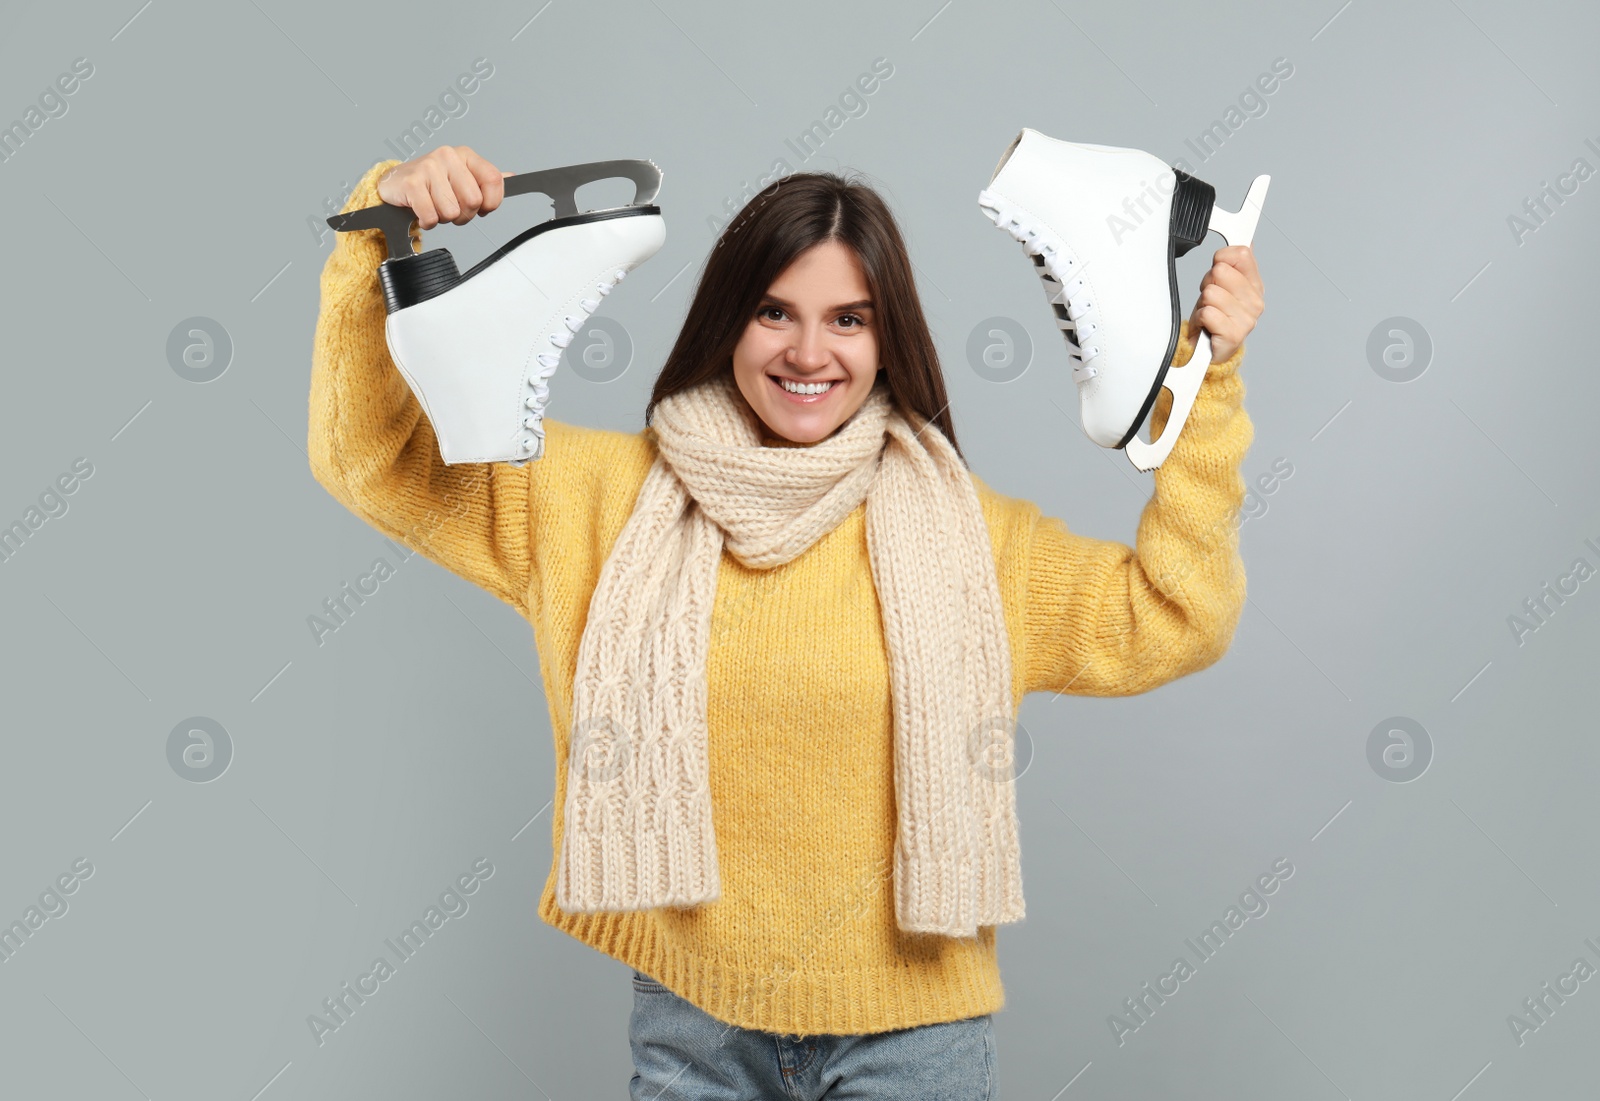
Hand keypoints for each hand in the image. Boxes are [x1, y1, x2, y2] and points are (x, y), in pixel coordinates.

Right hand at [376, 145, 512, 229]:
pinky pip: (431, 216)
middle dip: (464, 214)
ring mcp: (428, 167)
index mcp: (465, 155)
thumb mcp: (462, 177)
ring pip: (452, 212)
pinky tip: (422, 210)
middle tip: (450, 207)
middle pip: (474, 201)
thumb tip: (511, 177)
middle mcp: (448, 156)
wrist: (395, 183)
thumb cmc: (432, 184)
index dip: (491, 202)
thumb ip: (485, 179)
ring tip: (434, 205)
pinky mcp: (411, 183)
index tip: (481, 207)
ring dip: (443, 218)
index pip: (494, 180)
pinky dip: (428, 222)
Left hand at [1186, 244, 1263, 363]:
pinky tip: (1206, 325)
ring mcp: (1247, 319)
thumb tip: (1246, 240)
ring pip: (1211, 292)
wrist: (1210, 351)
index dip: (1222, 258)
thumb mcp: (1224, 285)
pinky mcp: (1234, 334)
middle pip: (1221, 271)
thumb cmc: (1217, 317)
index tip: (1219, 272)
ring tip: (1208, 313)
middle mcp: (1255, 301)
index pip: (1241, 253)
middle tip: (1210, 300)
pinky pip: (1206, 312)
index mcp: (1255, 285)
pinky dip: (1199, 318)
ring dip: (1202, 303)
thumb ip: (1233, 263)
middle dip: (1208, 283)